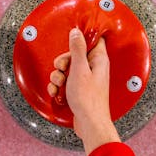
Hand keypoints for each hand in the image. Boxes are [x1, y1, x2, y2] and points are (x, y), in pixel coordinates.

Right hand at [48, 28, 120, 153]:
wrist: (89, 123)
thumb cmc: (88, 99)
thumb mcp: (79, 69)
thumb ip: (77, 49)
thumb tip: (76, 32)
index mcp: (99, 59)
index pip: (94, 39)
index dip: (81, 38)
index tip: (71, 41)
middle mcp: (94, 68)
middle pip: (75, 55)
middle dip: (63, 62)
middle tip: (62, 69)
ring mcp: (87, 79)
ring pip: (68, 69)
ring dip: (58, 76)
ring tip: (59, 85)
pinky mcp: (80, 89)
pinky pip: (66, 82)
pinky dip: (59, 86)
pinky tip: (57, 92)